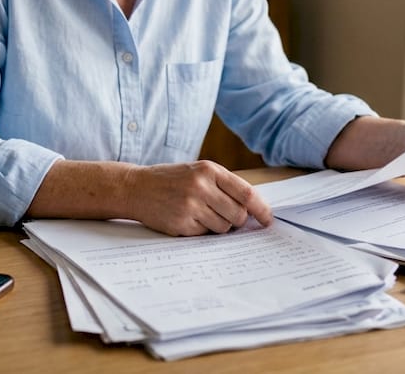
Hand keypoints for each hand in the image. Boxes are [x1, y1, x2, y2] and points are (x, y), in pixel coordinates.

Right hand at [123, 160, 272, 235]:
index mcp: (209, 170)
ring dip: (219, 226)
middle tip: (227, 216)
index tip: (268, 220)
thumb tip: (253, 209)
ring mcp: (190, 206)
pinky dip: (202, 231)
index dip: (261, 209)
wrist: (135, 187)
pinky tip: (189, 219)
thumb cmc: (171, 180)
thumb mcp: (197, 171)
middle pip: (239, 215)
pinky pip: (205, 235)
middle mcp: (201, 187)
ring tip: (202, 214)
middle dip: (238, 220)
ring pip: (224, 228)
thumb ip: (224, 185)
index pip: (246, 193)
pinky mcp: (181, 224)